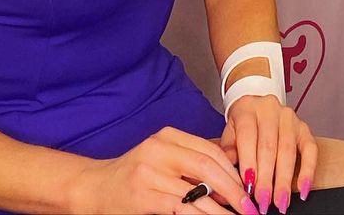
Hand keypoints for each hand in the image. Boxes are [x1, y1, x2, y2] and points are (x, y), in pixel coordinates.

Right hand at [80, 126, 255, 214]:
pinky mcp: (143, 196)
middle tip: (250, 207)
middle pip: (207, 167)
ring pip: (196, 191)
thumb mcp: (163, 159)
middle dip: (233, 189)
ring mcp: (150, 172)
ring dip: (221, 209)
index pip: (210, 150)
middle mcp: (159, 149)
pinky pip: (180, 208)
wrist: (93, 188)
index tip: (249, 187)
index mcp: (168, 136)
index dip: (233, 170)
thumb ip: (192, 160)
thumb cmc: (134, 175)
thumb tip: (233, 170)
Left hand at [220, 96, 317, 214]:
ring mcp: (289, 118)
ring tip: (280, 202)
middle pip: (269, 146)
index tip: (248, 187)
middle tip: (263, 201)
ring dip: (284, 180)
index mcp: (248, 109)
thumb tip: (229, 174)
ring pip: (288, 150)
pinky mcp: (303, 128)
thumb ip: (228, 152)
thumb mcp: (229, 134)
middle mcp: (270, 110)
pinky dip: (308, 171)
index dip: (248, 163)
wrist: (255, 107)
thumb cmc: (241, 126)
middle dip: (266, 178)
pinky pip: (310, 149)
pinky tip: (303, 189)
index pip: (248, 135)